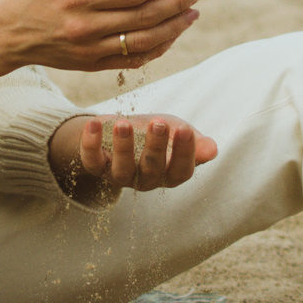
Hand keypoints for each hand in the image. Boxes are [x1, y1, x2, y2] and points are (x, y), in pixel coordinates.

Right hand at [0, 0, 200, 94]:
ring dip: (173, 29)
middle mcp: (85, 28)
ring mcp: (89, 51)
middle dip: (175, 4)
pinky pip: (131, 61)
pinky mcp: (90, 65)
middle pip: (144, 18)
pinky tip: (170, 36)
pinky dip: (156, 50)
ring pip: (143, 43)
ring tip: (192, 14)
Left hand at [49, 112, 218, 201]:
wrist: (124, 130)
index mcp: (170, 173)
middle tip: (157, 123)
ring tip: (123, 123)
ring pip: (122, 170)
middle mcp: (146, 180)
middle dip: (155, 147)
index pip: (181, 170)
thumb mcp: (178, 132)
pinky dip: (90, 143)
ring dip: (123, 147)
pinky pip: (91, 161)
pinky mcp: (97, 167)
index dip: (184, 152)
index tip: (184, 129)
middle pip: (152, 170)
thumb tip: (213, 149)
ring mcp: (120, 176)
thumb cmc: (158, 133)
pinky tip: (95, 122)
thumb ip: (194, 141)